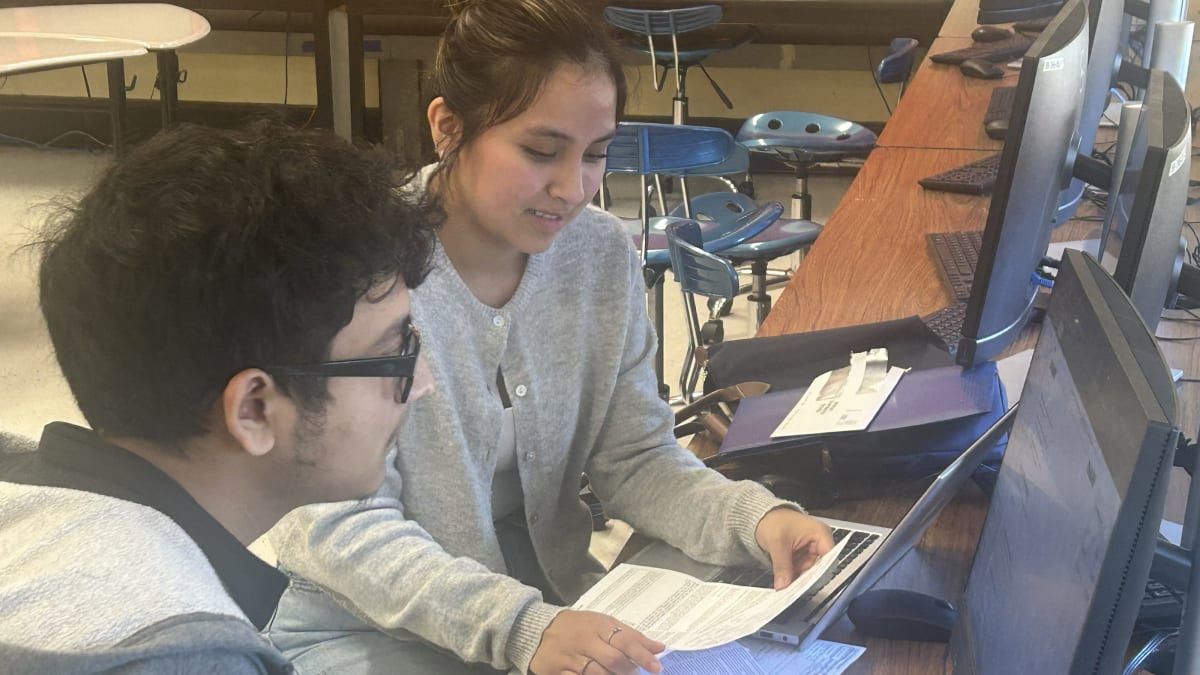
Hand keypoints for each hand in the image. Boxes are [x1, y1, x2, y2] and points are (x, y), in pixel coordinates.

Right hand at [529, 610, 663, 674]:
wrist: (538, 629)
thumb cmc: (578, 626)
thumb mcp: (603, 624)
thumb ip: (631, 636)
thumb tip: (659, 648)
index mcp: (598, 625)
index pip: (625, 641)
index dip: (643, 655)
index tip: (657, 668)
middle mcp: (585, 640)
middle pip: (613, 659)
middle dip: (629, 671)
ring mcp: (571, 658)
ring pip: (598, 673)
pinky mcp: (558, 672)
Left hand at [754, 507, 833, 589]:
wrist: (762, 517)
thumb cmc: (773, 520)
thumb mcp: (777, 543)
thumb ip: (781, 566)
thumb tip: (783, 585)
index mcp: (821, 533)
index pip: (828, 558)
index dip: (818, 573)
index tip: (806, 585)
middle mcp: (820, 542)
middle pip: (819, 567)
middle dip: (806, 579)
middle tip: (793, 590)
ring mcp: (812, 550)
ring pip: (810, 571)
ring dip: (799, 579)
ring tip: (787, 587)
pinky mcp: (803, 556)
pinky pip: (802, 570)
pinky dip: (794, 576)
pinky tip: (786, 582)